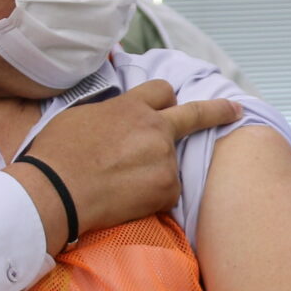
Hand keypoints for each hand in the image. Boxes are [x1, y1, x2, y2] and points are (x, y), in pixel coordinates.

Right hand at [12, 80, 237, 250]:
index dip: (166, 99)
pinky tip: (126, 199)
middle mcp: (155, 127)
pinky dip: (152, 197)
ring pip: (171, 163)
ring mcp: (164, 158)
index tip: (177, 101)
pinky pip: (167, 192)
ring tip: (121, 184)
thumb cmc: (56, 155)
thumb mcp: (80, 116)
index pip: (163, 90)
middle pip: (194, 114)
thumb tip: (115, 117)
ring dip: (156, 172)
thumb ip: (110, 113)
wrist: (55, 192)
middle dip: (219, 111)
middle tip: (235, 110)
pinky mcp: (167, 188)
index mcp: (132, 106)